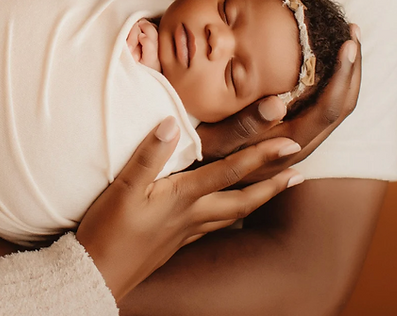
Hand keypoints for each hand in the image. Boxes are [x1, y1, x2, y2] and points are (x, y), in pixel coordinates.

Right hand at [76, 117, 302, 301]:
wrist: (97, 274)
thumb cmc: (108, 230)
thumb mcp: (123, 186)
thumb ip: (149, 154)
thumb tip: (173, 123)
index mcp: (182, 197)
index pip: (229, 172)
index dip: (260, 156)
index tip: (289, 144)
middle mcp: (191, 216)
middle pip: (242, 200)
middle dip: (272, 186)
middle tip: (298, 173)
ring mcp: (184, 232)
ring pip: (230, 215)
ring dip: (255, 201)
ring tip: (272, 192)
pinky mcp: (174, 243)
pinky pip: (212, 227)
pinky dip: (228, 218)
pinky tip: (225, 217)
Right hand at [197, 24, 361, 182]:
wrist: (200, 181)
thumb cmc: (204, 157)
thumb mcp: (216, 140)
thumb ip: (245, 125)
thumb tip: (277, 103)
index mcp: (289, 144)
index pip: (330, 108)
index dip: (343, 75)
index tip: (348, 43)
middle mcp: (302, 145)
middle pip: (343, 106)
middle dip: (353, 68)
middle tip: (353, 31)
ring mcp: (299, 141)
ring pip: (337, 107)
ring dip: (346, 74)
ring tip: (345, 41)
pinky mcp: (292, 135)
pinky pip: (324, 107)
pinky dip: (332, 82)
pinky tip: (324, 64)